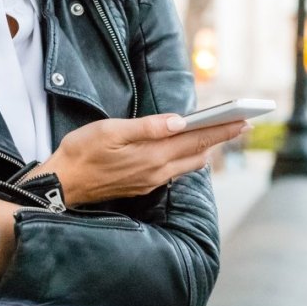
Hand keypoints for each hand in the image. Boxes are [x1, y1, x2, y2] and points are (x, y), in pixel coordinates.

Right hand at [27, 113, 247, 205]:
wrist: (62, 183)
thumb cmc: (82, 151)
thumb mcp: (111, 131)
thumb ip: (147, 127)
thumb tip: (180, 120)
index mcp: (152, 155)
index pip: (196, 139)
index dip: (222, 129)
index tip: (244, 119)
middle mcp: (157, 171)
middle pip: (198, 152)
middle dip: (222, 137)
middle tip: (244, 124)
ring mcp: (151, 181)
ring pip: (189, 165)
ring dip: (207, 149)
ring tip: (221, 135)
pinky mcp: (142, 186)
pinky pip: (175, 172)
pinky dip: (189, 158)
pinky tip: (191, 151)